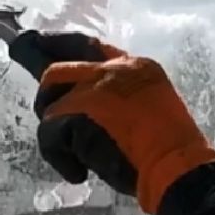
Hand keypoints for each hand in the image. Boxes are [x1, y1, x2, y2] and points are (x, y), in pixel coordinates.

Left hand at [26, 33, 214, 214]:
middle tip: (41, 104)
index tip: (38, 42)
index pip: (89, 46)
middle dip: (45, 92)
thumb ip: (121, 99)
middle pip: (57, 70)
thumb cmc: (170, 149)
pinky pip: (48, 132)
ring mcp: (94, 88)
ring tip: (77, 156)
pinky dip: (58, 157)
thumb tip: (87, 108)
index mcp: (137, 67)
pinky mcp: (78, 111)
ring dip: (58, 134)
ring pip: (50, 105)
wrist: (176, 166)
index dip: (59, 44)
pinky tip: (78, 172)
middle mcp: (114, 69)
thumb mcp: (150, 109)